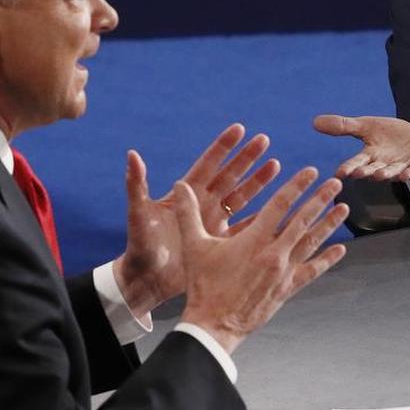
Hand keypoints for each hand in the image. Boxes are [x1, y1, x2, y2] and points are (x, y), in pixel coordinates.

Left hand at [115, 124, 280, 314]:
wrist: (147, 281)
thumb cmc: (140, 246)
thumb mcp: (139, 214)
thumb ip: (137, 185)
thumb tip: (132, 154)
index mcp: (185, 194)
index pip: (208, 164)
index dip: (223, 147)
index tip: (240, 128)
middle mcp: (202, 205)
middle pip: (229, 175)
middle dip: (246, 158)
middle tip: (264, 140)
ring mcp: (213, 223)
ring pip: (241, 197)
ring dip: (258, 182)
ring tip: (275, 165)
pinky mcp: (219, 242)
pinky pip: (245, 227)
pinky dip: (260, 218)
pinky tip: (277, 209)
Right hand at [173, 168, 348, 353]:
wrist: (214, 325)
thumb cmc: (203, 285)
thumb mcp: (194, 246)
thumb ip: (188, 213)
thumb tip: (179, 185)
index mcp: (254, 239)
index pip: (280, 204)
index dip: (296, 185)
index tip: (311, 172)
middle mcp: (274, 253)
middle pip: (302, 220)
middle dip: (320, 199)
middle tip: (335, 182)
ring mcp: (283, 272)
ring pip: (311, 242)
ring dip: (328, 224)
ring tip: (343, 207)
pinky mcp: (287, 289)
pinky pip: (312, 271)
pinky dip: (327, 259)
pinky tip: (340, 250)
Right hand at [313, 114, 409, 199]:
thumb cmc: (390, 137)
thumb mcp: (367, 127)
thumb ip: (343, 126)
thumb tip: (314, 121)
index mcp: (371, 156)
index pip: (357, 162)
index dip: (349, 167)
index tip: (339, 173)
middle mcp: (385, 164)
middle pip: (373, 169)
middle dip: (366, 171)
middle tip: (357, 173)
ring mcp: (403, 166)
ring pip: (393, 172)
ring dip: (387, 174)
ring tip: (379, 175)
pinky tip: (406, 175)